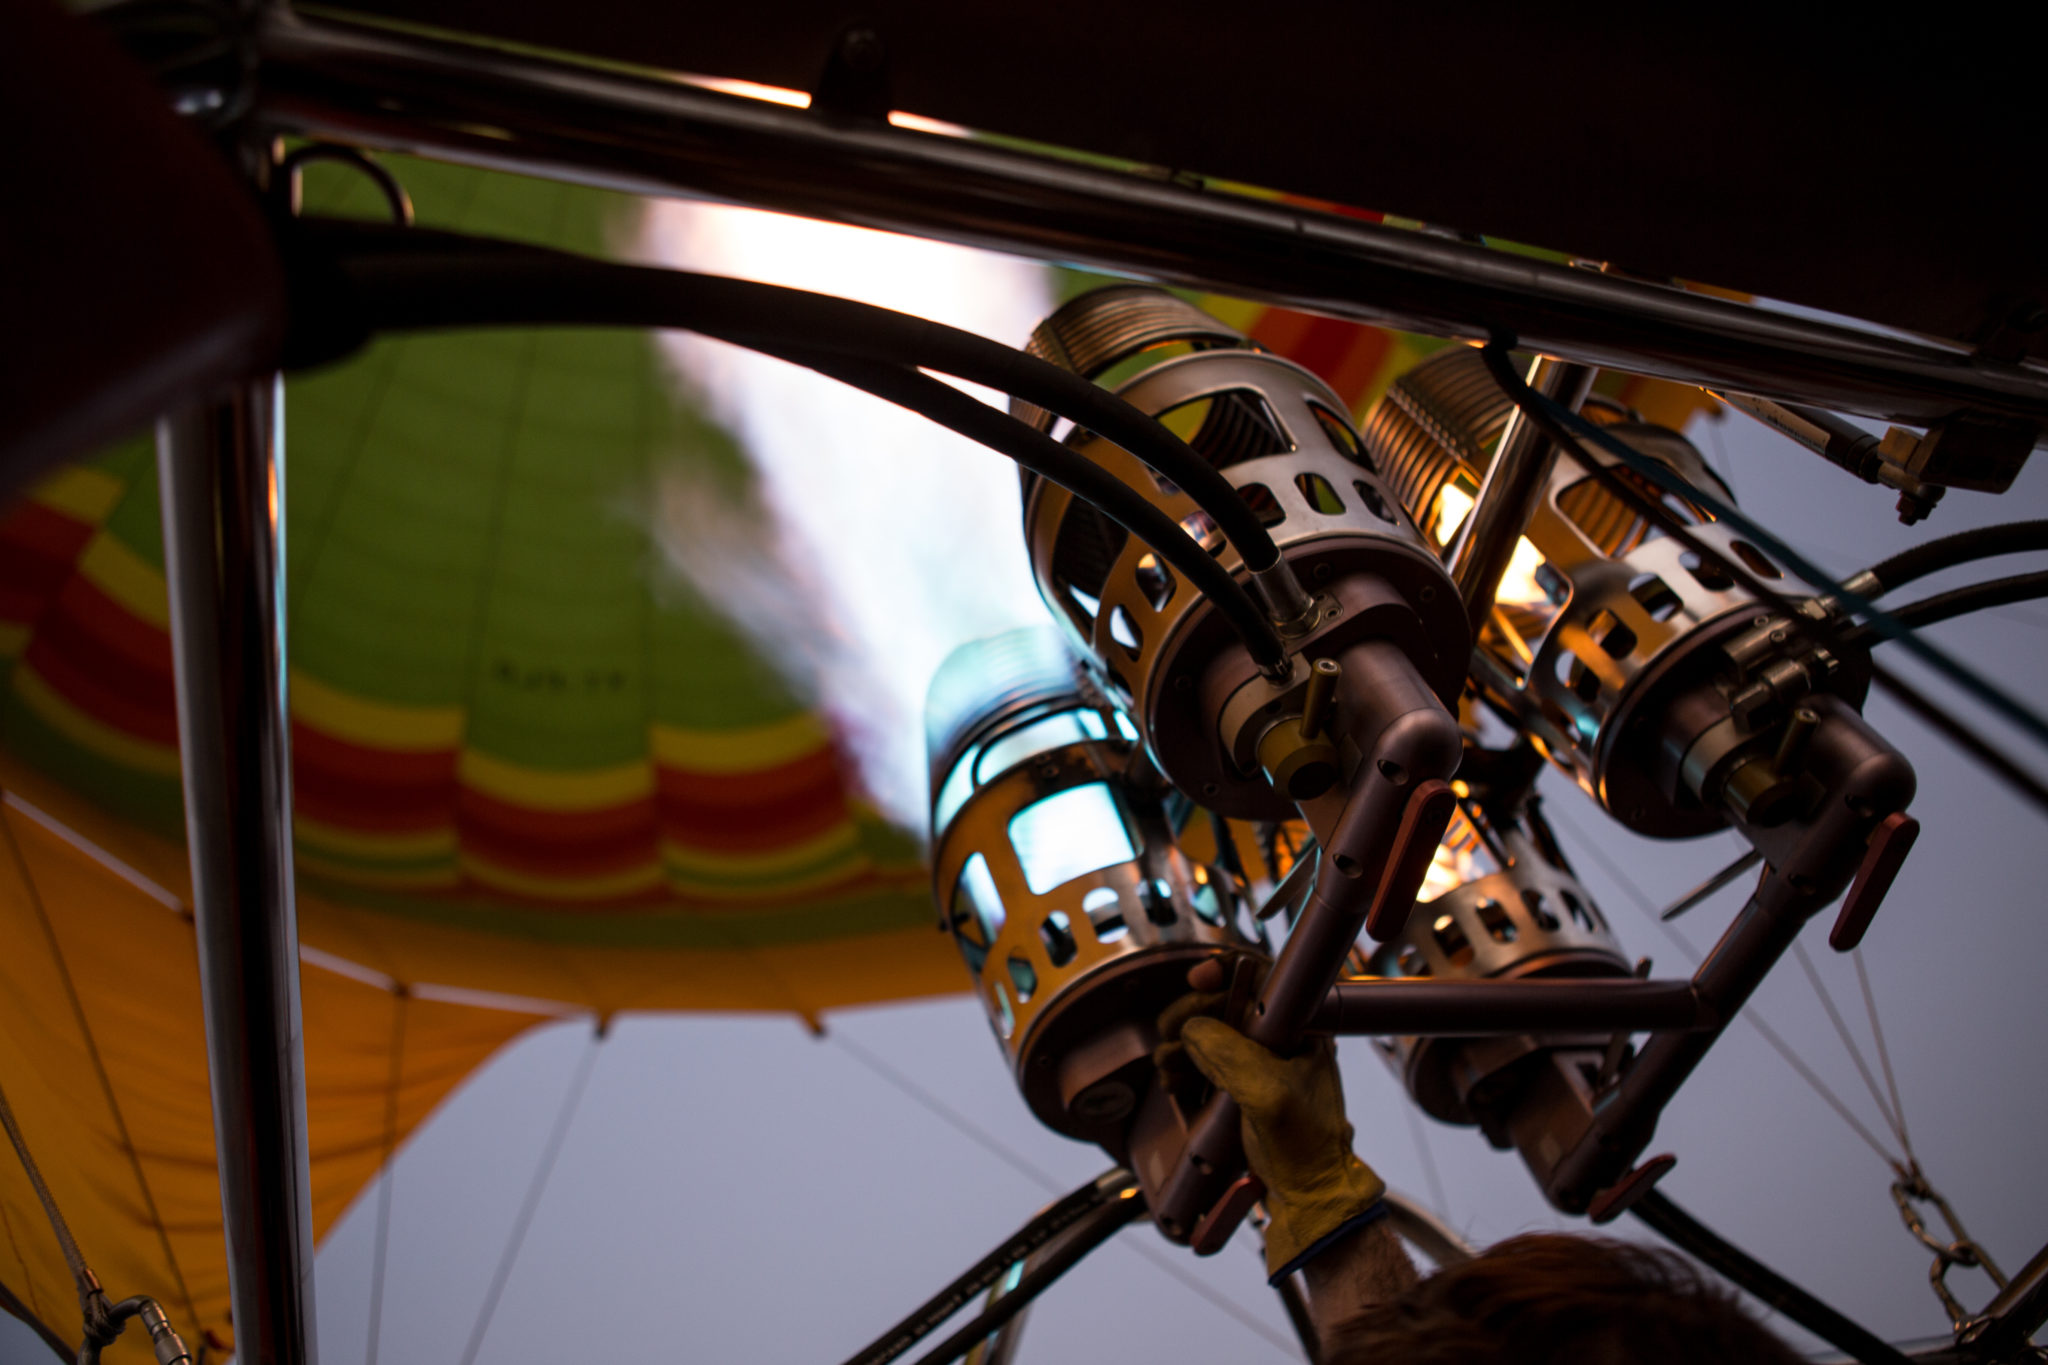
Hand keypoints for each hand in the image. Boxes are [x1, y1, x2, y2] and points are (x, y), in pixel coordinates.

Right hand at [1174, 983, 1383, 1278]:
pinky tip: (1176, 1083)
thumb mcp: (1268, 1093)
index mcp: (1301, 1027)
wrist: (1308, 1196)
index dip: (1224, 971)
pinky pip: (1204, 1061)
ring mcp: (1259, 1061)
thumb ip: (1229, 1053)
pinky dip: (1183, 1066)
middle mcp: (1280, 1037)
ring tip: (1170, 1068)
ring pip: (1208, 1031)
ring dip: (1180, 1044)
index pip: (1259, 976)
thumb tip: (1193, 1029)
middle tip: (1171, 1036)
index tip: (1197, 980)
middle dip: (1189, 1015)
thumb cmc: (1306, 1146)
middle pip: (1223, 1001)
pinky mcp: (1241, 1085)